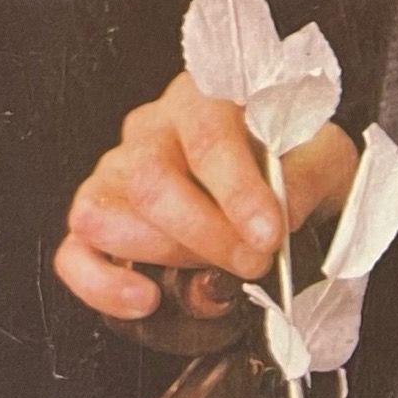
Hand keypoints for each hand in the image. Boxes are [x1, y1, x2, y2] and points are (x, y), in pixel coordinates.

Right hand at [53, 72, 359, 324]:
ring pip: (103, 215)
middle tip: (253, 263)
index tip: (269, 235)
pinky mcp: (94, 221)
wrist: (284, 183)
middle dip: (205, 234)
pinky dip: (102, 285)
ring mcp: (113, 174)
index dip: (237, 191)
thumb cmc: (298, 165)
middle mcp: (150, 129)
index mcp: (205, 97)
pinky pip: (73, 254)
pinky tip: (147, 300)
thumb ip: (307, 178)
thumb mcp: (325, 160)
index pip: (208, 136)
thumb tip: (279, 215)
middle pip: (149, 179)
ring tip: (213, 276)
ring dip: (161, 256)